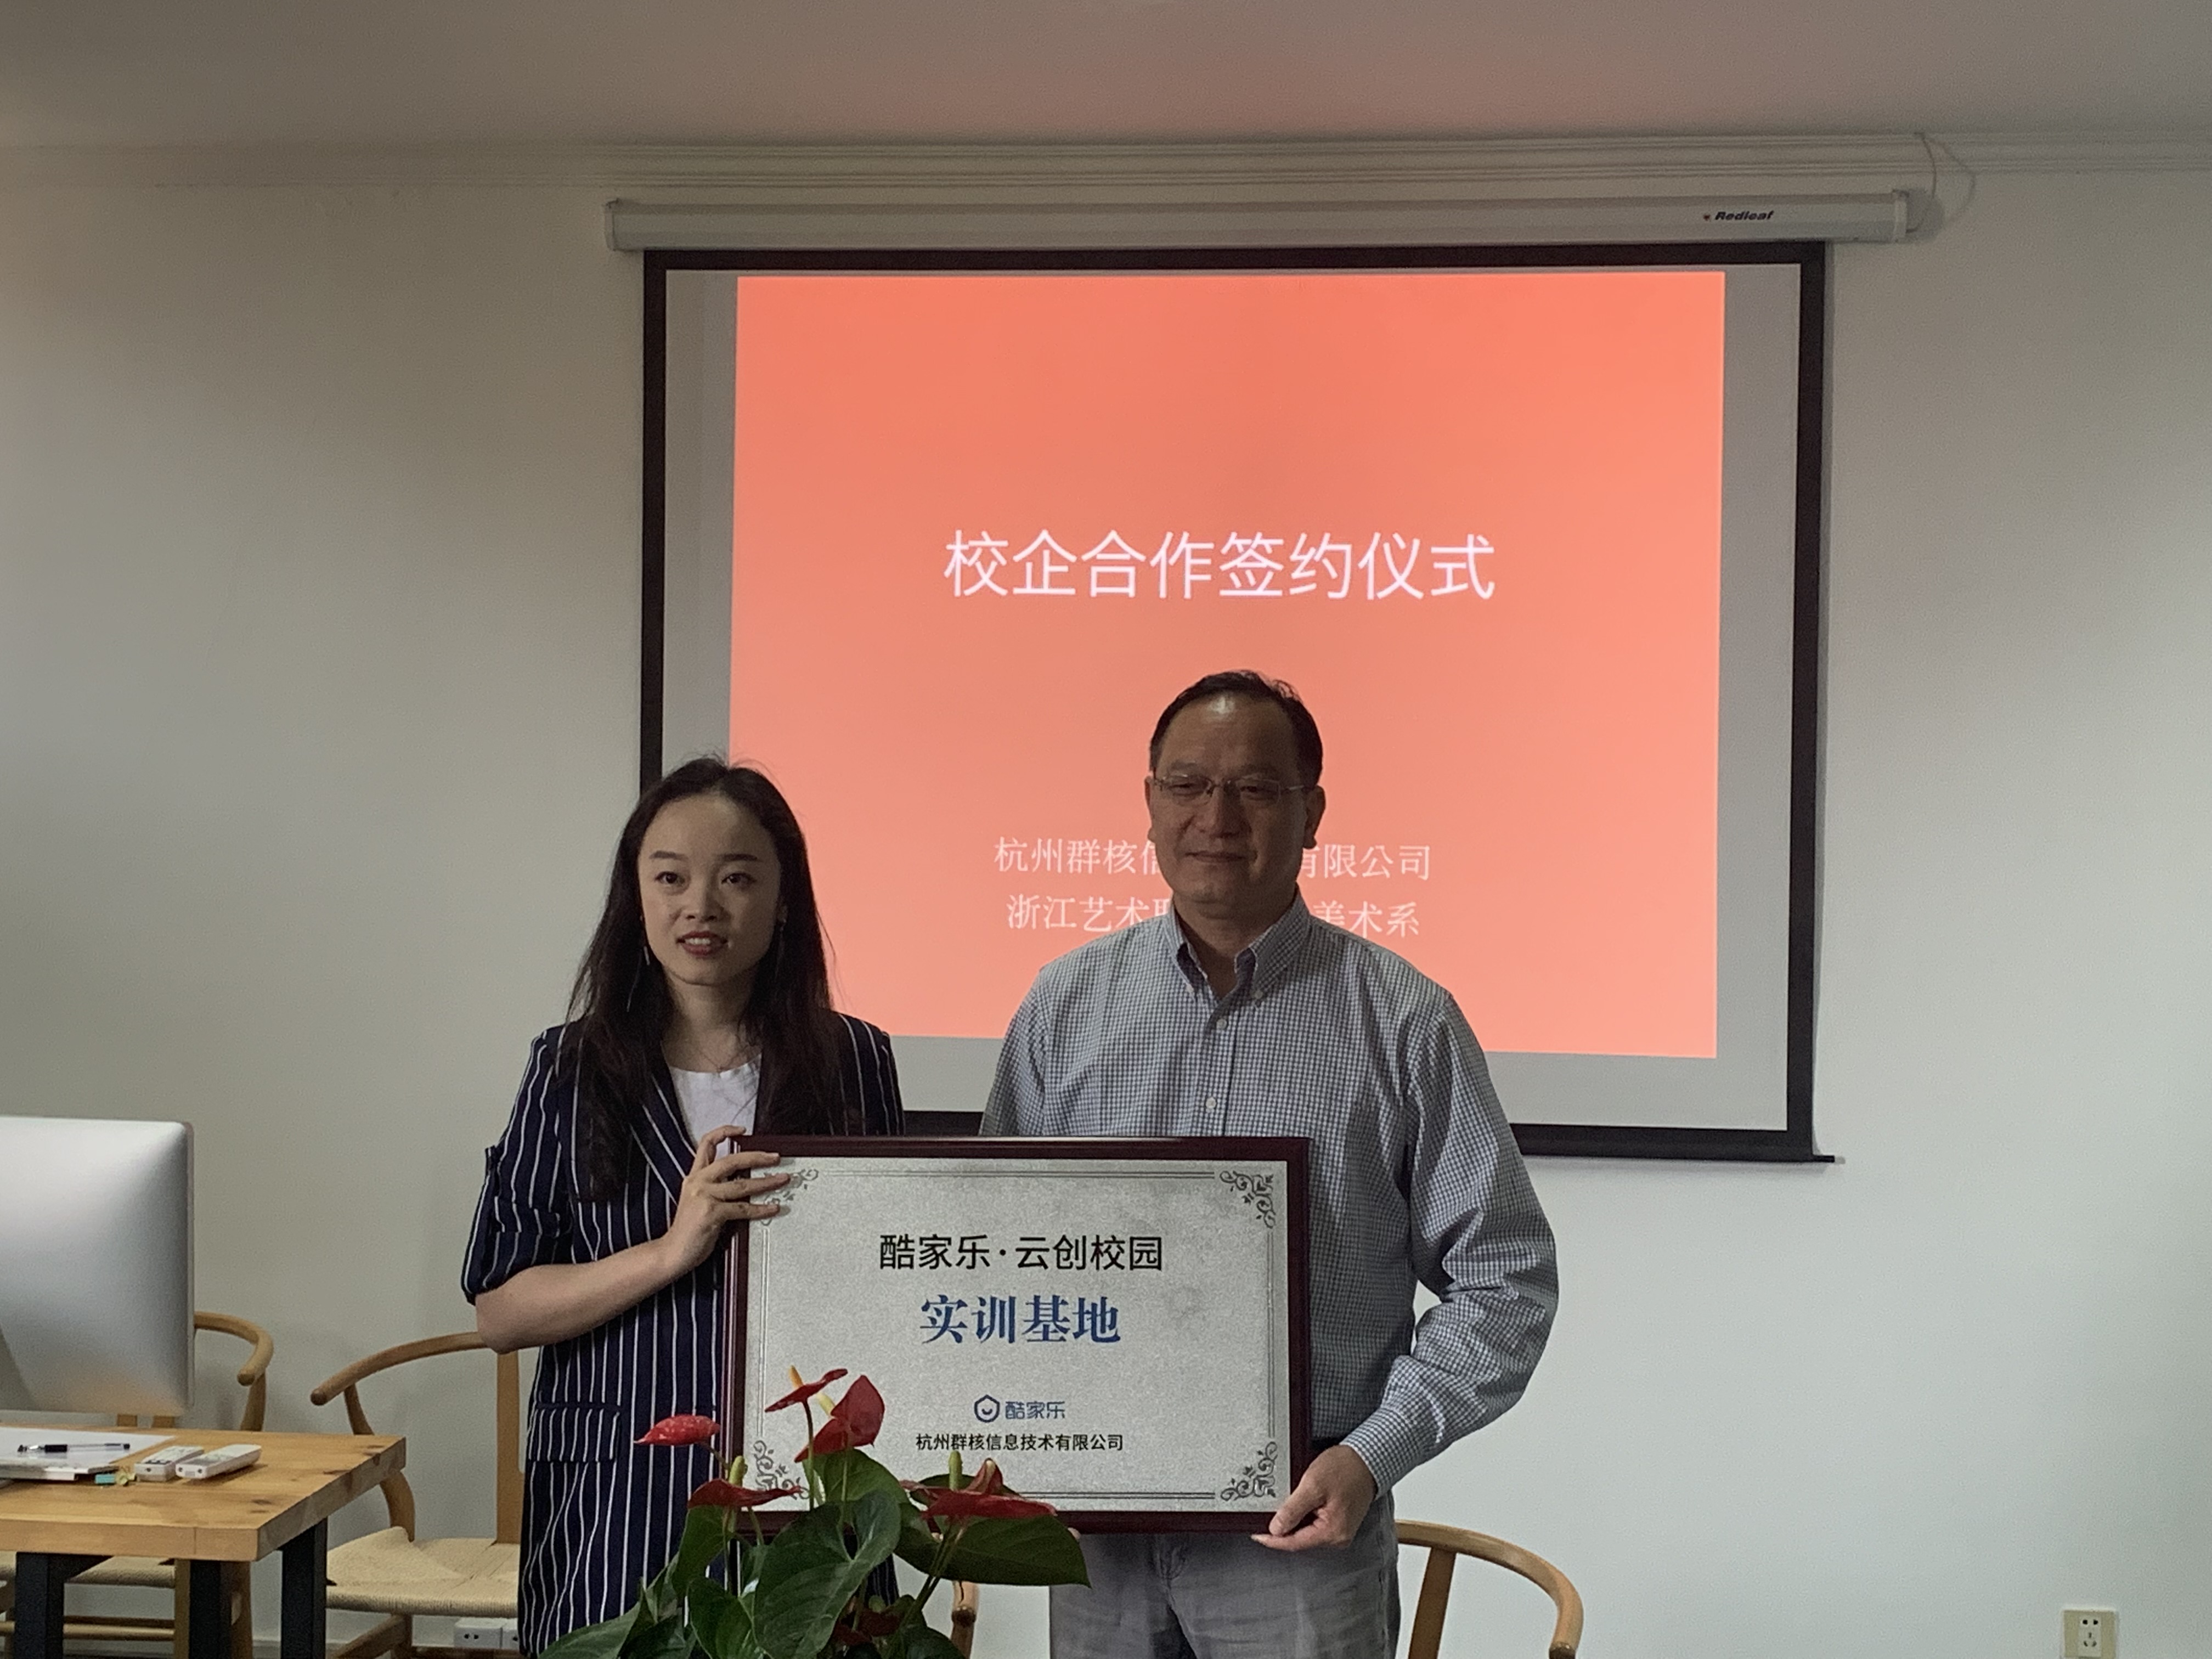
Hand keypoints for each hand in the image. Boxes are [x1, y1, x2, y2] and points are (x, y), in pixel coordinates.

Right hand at [659, 1128, 785, 1276]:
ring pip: (742, 1184)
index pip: (706, 1144)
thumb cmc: (687, 1229)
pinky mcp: (712, 1213)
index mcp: (694, 1177)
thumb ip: (713, 1187)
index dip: (723, 1132)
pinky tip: (773, 1207)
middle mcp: (698, 1182)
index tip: (742, 1130)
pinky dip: (761, 1208)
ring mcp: (705, 1197)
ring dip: (767, 1182)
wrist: (672, 1251)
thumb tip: (740, 1178)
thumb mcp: (696, 1200)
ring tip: (782, 1179)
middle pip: (731, 1160)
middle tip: (775, 1157)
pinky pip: (743, 1208)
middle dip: (757, 1156)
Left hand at [1252, 1445, 1375, 1551]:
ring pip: (1307, 1531)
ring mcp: (1340, 1530)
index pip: (1294, 1543)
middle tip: (1266, 1513)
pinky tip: (1298, 1502)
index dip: (1273, 1540)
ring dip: (1293, 1520)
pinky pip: (1315, 1523)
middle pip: (1300, 1539)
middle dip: (1283, 1528)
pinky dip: (1304, 1515)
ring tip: (1284, 1503)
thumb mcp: (1313, 1485)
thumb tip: (1276, 1529)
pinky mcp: (1340, 1521)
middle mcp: (1338, 1537)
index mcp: (1333, 1533)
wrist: (1367, 1458)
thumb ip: (1293, 1510)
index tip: (1256, 1534)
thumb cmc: (1346, 1468)